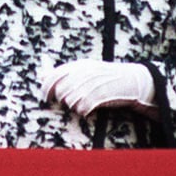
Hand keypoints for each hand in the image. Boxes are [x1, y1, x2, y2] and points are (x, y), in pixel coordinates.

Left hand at [41, 59, 155, 116]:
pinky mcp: (102, 94)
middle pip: (62, 91)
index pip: (54, 75)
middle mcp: (85, 72)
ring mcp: (94, 82)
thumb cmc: (107, 77)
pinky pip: (84, 107)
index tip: (44, 98)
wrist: (134, 80)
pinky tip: (89, 109)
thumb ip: (64, 73)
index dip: (45, 88)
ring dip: (75, 105)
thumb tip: (41, 74)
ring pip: (71, 100)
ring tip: (84, 103)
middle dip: (64, 99)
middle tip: (75, 100)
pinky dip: (84, 110)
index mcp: (80, 65)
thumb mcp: (86, 69)